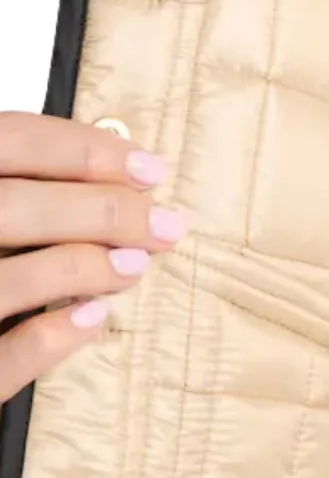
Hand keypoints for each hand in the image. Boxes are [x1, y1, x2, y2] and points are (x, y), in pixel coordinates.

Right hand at [0, 111, 185, 401]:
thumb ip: (15, 182)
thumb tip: (109, 170)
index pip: (10, 139)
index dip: (85, 150)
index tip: (149, 168)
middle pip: (13, 206)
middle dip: (104, 211)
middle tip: (165, 223)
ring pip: (5, 281)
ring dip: (83, 267)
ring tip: (135, 265)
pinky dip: (49, 338)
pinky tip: (92, 318)